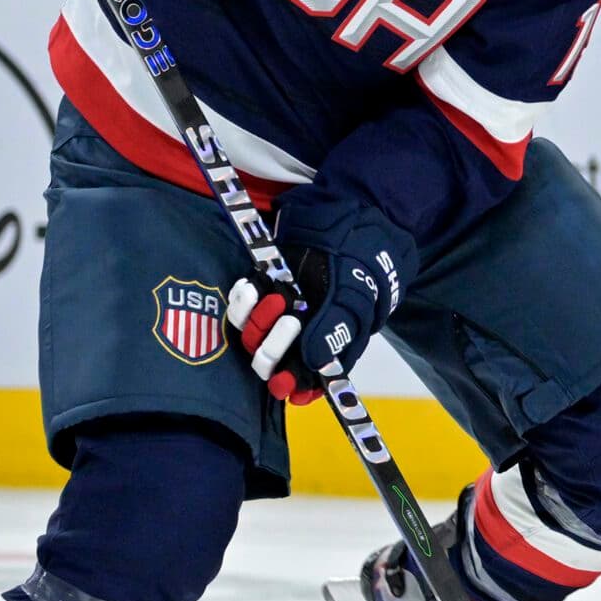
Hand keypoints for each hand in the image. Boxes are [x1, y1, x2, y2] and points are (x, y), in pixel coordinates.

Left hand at [223, 190, 415, 404]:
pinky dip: (243, 300)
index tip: (286, 386)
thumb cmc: (361, 261)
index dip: (293, 386)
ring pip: (252, 336)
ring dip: (258, 322)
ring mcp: (276, 311)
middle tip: (291, 322)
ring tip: (275, 297)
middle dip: (275, 349)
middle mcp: (298, 334)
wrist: (351, 215)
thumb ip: (335, 330)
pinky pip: (240, 307)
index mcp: (325, 345)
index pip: (304, 379)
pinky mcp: (260, 288)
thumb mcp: (356, 296)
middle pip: (272, 361)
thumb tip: (315, 363)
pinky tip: (253, 284)